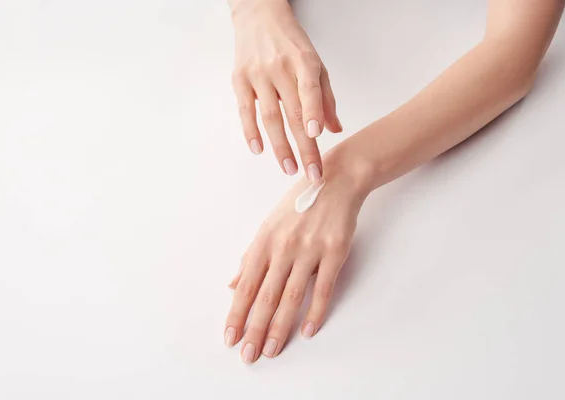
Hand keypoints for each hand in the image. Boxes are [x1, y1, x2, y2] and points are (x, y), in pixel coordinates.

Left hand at [223, 151, 369, 362]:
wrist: (334, 181)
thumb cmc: (298, 204)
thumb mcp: (268, 226)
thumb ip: (251, 258)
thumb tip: (232, 285)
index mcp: (264, 241)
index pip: (245, 286)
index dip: (236, 314)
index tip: (230, 337)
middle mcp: (283, 247)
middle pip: (265, 296)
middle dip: (254, 329)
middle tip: (248, 356)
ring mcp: (309, 250)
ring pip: (291, 296)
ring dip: (279, 327)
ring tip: (271, 349)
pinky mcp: (334, 252)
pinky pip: (323, 288)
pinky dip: (315, 311)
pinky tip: (307, 330)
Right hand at [230, 0, 342, 180]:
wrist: (259, 16)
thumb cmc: (291, 44)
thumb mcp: (316, 64)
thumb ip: (325, 97)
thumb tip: (334, 130)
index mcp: (304, 61)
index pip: (309, 89)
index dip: (312, 112)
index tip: (316, 135)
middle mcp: (280, 68)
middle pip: (292, 113)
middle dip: (304, 147)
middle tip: (312, 173)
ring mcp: (257, 74)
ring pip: (269, 116)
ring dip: (280, 146)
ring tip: (289, 169)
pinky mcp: (239, 79)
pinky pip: (245, 110)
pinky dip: (250, 131)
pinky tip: (258, 150)